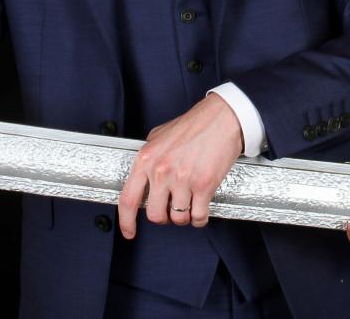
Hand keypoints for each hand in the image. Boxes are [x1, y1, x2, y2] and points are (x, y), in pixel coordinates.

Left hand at [116, 93, 243, 237]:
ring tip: (189, 205)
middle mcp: (162, 171)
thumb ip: (148, 157)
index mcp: (146, 159)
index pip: (128, 199)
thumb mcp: (160, 135)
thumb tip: (143, 179)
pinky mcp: (204, 185)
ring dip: (184, 217)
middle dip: (164, 217)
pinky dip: (200, 218)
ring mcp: (182, 179)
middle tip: (171, 210)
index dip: (127, 222)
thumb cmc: (194, 125)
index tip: (130, 232)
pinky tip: (201, 210)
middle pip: (155, 215)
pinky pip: (198, 216)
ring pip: (178, 218)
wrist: (222, 118)